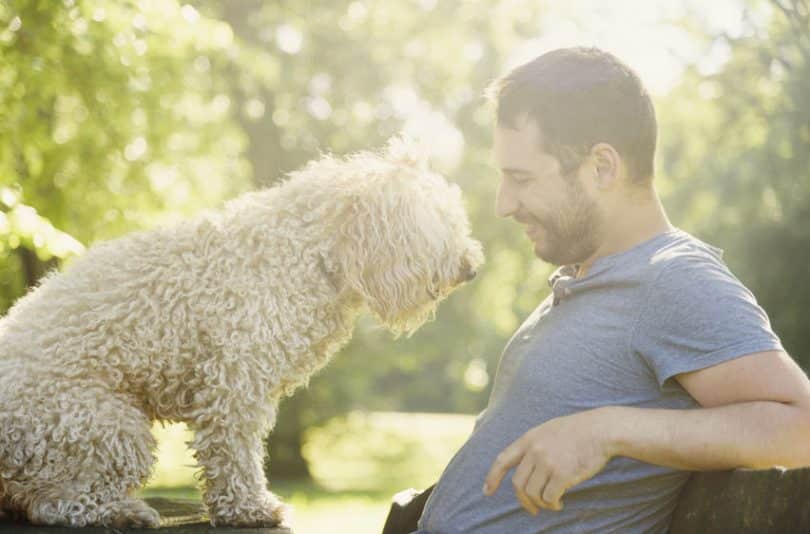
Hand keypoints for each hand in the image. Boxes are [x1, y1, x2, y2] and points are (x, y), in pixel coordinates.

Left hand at [482, 407, 615, 514]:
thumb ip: (535, 445)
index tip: (486, 491)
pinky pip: (549, 498)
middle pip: (518, 484)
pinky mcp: (562, 474)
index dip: (492, 477)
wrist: (601, 429)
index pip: (503, 460)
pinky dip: (552, 505)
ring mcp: (547, 462)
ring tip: (552, 504)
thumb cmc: (579, 431)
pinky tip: (560, 503)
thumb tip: (526, 466)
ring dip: (540, 504)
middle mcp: (534, 450)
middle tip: (533, 509)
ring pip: (532, 493)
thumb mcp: (549, 430)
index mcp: (529, 438)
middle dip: (523, 501)